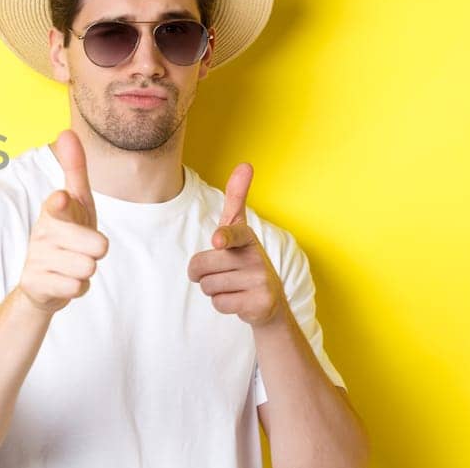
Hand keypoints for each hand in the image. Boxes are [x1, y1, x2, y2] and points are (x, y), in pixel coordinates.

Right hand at [16, 129, 107, 313]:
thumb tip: (66, 131)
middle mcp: (43, 233)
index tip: (60, 198)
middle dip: (97, 249)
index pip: (60, 206)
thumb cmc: (66, 233)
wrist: (40, 280)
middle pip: (96, 245)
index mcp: (54, 210)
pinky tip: (65, 280)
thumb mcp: (76, 202)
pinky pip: (76, 287)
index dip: (62, 204)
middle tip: (83, 247)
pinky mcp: (35, 283)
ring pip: (88, 267)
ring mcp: (37, 258)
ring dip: (86, 269)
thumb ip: (74, 169)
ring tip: (73, 264)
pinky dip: (77, 287)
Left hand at [187, 163, 287, 326]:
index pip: (232, 233)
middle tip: (220, 272)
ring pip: (208, 286)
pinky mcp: (260, 303)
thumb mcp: (239, 230)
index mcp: (247, 238)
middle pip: (201, 266)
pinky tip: (238, 299)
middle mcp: (257, 257)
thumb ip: (237, 199)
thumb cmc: (244, 259)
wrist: (268, 300)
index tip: (218, 240)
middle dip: (201, 273)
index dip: (224, 237)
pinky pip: (219, 303)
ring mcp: (260, 281)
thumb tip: (246, 164)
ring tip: (232, 285)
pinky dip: (223, 304)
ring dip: (213, 289)